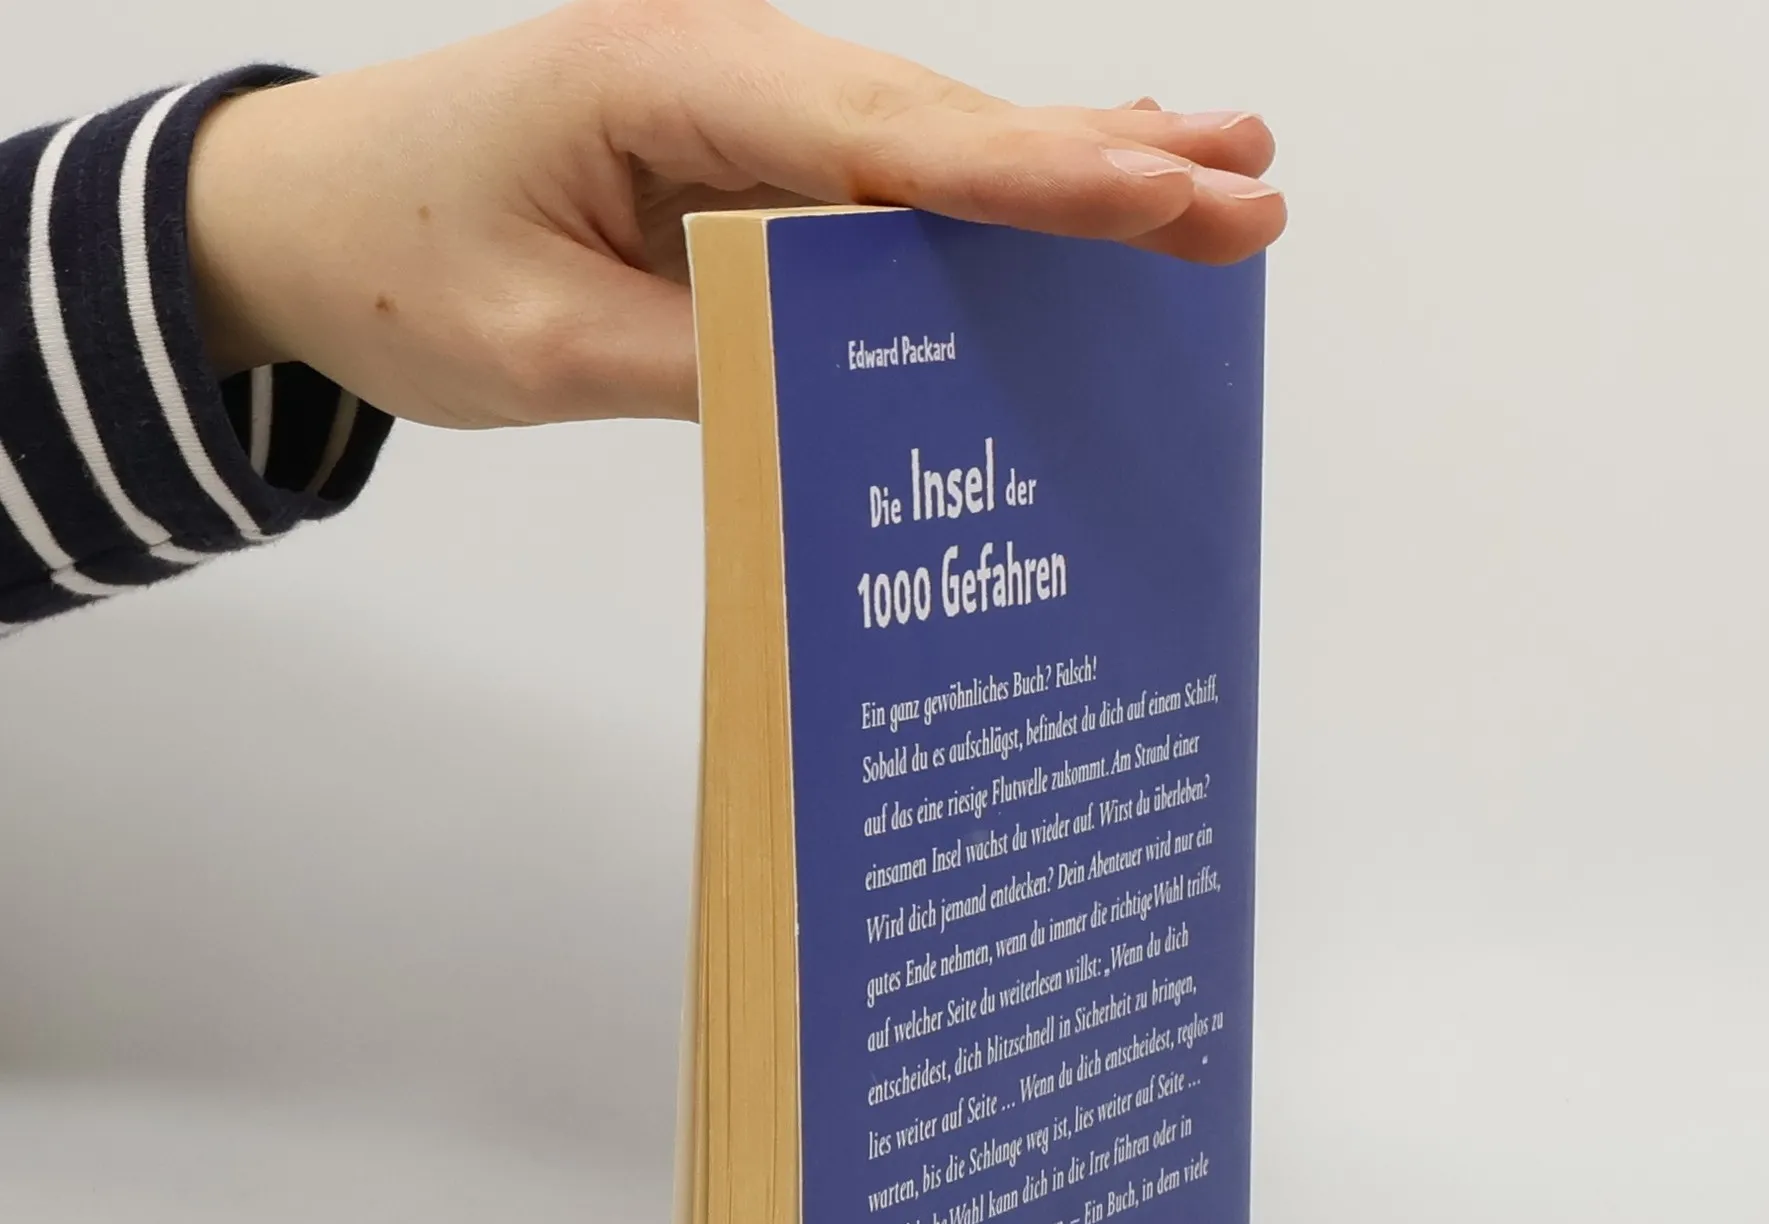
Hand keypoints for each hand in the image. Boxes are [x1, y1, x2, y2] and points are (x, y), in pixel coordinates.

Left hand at [186, 0, 1285, 427]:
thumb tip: (865, 384)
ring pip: (928, 141)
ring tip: (1215, 177)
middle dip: (1099, 165)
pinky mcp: (736, 152)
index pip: (879, 141)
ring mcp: (736, 103)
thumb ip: (707, 357)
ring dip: (1070, 166)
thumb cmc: (392, 266)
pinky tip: (1079, 187)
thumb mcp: (543, 345)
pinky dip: (988, 193)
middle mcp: (721, 66)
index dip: (1030, 177)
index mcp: (663, 81)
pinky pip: (880, 178)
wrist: (291, 221)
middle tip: (1248, 193)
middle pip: (937, 124)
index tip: (1161, 195)